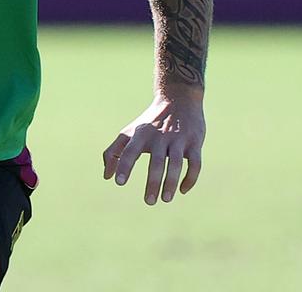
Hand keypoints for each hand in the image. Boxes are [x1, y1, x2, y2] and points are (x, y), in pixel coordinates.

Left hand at [102, 90, 204, 204]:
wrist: (178, 99)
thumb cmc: (149, 121)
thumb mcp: (130, 132)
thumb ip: (115, 152)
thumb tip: (107, 177)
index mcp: (141, 134)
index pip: (130, 151)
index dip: (124, 166)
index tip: (119, 182)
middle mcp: (159, 137)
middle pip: (156, 162)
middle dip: (153, 183)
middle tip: (149, 202)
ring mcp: (178, 139)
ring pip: (176, 164)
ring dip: (171, 183)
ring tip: (165, 199)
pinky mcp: (195, 142)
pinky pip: (195, 163)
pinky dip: (190, 178)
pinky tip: (183, 190)